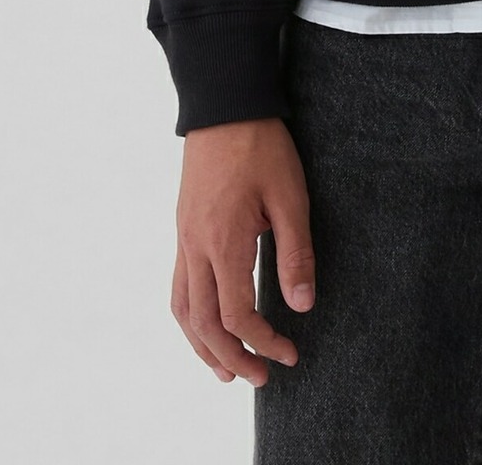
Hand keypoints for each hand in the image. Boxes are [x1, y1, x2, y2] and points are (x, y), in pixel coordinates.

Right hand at [172, 117, 315, 387]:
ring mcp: (183, 237)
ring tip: (226, 368)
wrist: (224, 104)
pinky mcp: (182, 228)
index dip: (262, 342)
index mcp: (223, 241)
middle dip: (231, 357)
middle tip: (260, 378)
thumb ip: (296, 252)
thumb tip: (302, 306)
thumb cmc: (262, 146)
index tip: (289, 353)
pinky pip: (178, 286)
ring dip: (202, 345)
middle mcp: (195, 246)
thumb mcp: (290, 196)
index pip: (237, 315)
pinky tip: (207, 323)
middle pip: (203, 323)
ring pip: (182, 309)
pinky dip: (190, 317)